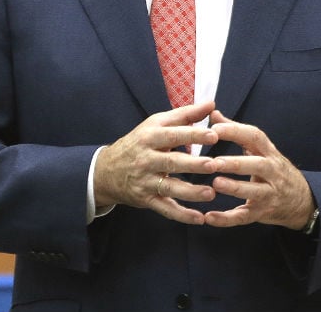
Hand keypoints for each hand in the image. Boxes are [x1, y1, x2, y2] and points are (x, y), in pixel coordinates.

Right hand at [93, 101, 221, 224]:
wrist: (106, 171)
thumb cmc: (139, 143)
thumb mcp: (156, 124)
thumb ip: (184, 115)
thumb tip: (211, 102)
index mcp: (149, 137)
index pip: (172, 134)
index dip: (193, 134)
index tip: (214, 135)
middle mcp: (146, 159)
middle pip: (171, 161)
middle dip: (193, 164)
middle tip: (214, 164)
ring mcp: (145, 181)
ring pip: (169, 187)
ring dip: (190, 192)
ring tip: (210, 193)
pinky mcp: (146, 199)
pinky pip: (165, 208)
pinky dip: (182, 215)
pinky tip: (199, 218)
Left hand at [204, 111, 314, 230]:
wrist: (302, 200)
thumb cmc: (272, 169)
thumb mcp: (260, 149)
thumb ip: (236, 132)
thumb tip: (213, 112)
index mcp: (268, 153)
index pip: (255, 137)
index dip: (236, 131)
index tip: (215, 128)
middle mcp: (272, 172)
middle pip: (257, 165)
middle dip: (236, 163)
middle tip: (214, 162)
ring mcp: (269, 194)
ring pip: (253, 192)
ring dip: (234, 188)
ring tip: (215, 184)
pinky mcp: (261, 213)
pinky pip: (244, 217)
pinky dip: (226, 219)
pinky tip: (209, 217)